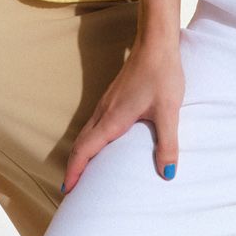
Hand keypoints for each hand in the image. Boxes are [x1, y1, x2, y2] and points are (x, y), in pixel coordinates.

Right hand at [65, 30, 182, 190]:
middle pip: (80, 144)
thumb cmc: (162, 75)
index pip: (86, 150)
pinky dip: (89, 142)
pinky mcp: (113, 99)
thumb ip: (167, 144)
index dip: (75, 171)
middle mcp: (104, 112)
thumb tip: (168, 174)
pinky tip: (100, 146)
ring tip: (82, 173)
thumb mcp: (169, 111)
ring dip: (81, 155)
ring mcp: (106, 104)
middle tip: (70, 189)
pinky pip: (93, 125)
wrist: (156, 44)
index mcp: (113, 119)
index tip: (67, 190)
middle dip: (73, 168)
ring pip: (86, 134)